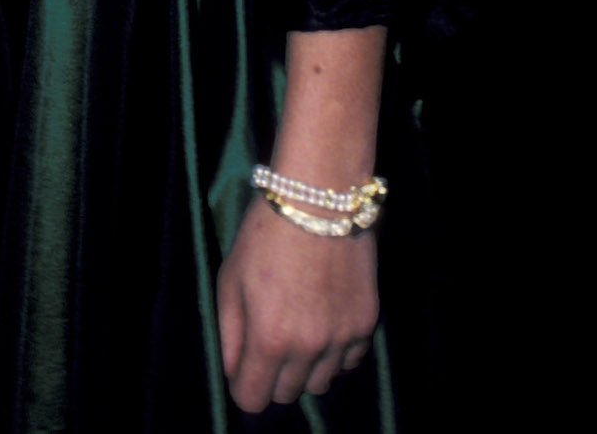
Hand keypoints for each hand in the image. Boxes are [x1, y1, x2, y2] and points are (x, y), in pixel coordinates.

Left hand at [215, 197, 376, 412]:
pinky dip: (334, 354)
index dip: (243, 386)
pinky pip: (348, 362)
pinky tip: (324, 325)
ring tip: (298, 332)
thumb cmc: (265, 234)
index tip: (243, 369)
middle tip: (268, 343)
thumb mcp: (231, 279)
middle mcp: (308, 347)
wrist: (320, 198)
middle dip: (272, 377)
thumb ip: (229, 332)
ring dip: (305, 368)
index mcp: (269, 337)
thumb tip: (233, 370)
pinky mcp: (366, 323)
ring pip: (320, 383)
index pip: (253, 399)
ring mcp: (342, 338)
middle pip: (287, 394)